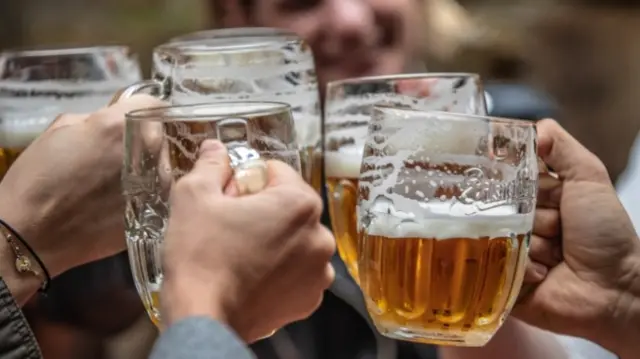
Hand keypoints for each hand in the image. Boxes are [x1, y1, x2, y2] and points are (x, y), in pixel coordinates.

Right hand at [0, 95, 164, 282]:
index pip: (154, 105)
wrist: (33, 236)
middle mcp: (147, 154)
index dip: (142, 110)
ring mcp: (155, 186)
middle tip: (122, 152)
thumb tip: (115, 119)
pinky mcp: (156, 212)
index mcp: (121, 127)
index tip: (134, 119)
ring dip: (150, 167)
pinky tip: (124, 201)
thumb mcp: (61, 130)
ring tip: (122, 180)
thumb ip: (98, 119)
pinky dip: (148, 193)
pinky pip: (160, 193)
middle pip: (161, 136)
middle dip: (146, 139)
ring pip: (164, 166)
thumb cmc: (38, 179)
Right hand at [161, 140, 334, 341]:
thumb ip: (211, 165)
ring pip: (294, 238)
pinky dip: (279, 269)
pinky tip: (251, 274)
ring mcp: (318, 272)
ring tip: (239, 252)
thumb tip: (215, 149)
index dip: (246, 180)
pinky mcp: (308, 299)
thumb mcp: (195, 196)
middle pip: (288, 206)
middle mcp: (320, 236)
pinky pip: (296, 271)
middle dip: (262, 209)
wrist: (203, 318)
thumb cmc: (200, 256)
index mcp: (300, 204)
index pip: (276, 172)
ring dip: (273, 239)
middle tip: (229, 225)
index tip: (228, 197)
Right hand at [514, 119, 639, 356]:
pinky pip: (497, 267)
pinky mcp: (504, 280)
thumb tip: (535, 126)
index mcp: (537, 198)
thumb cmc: (606, 234)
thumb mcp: (590, 179)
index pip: (507, 179)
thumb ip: (563, 149)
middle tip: (556, 226)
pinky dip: (523, 268)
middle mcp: (521, 223)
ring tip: (556, 255)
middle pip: (500, 207)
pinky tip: (545, 273)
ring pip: (499, 236)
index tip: (527, 188)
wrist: (616, 290)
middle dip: (530, 216)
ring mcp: (511, 252)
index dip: (518, 182)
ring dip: (532, 244)